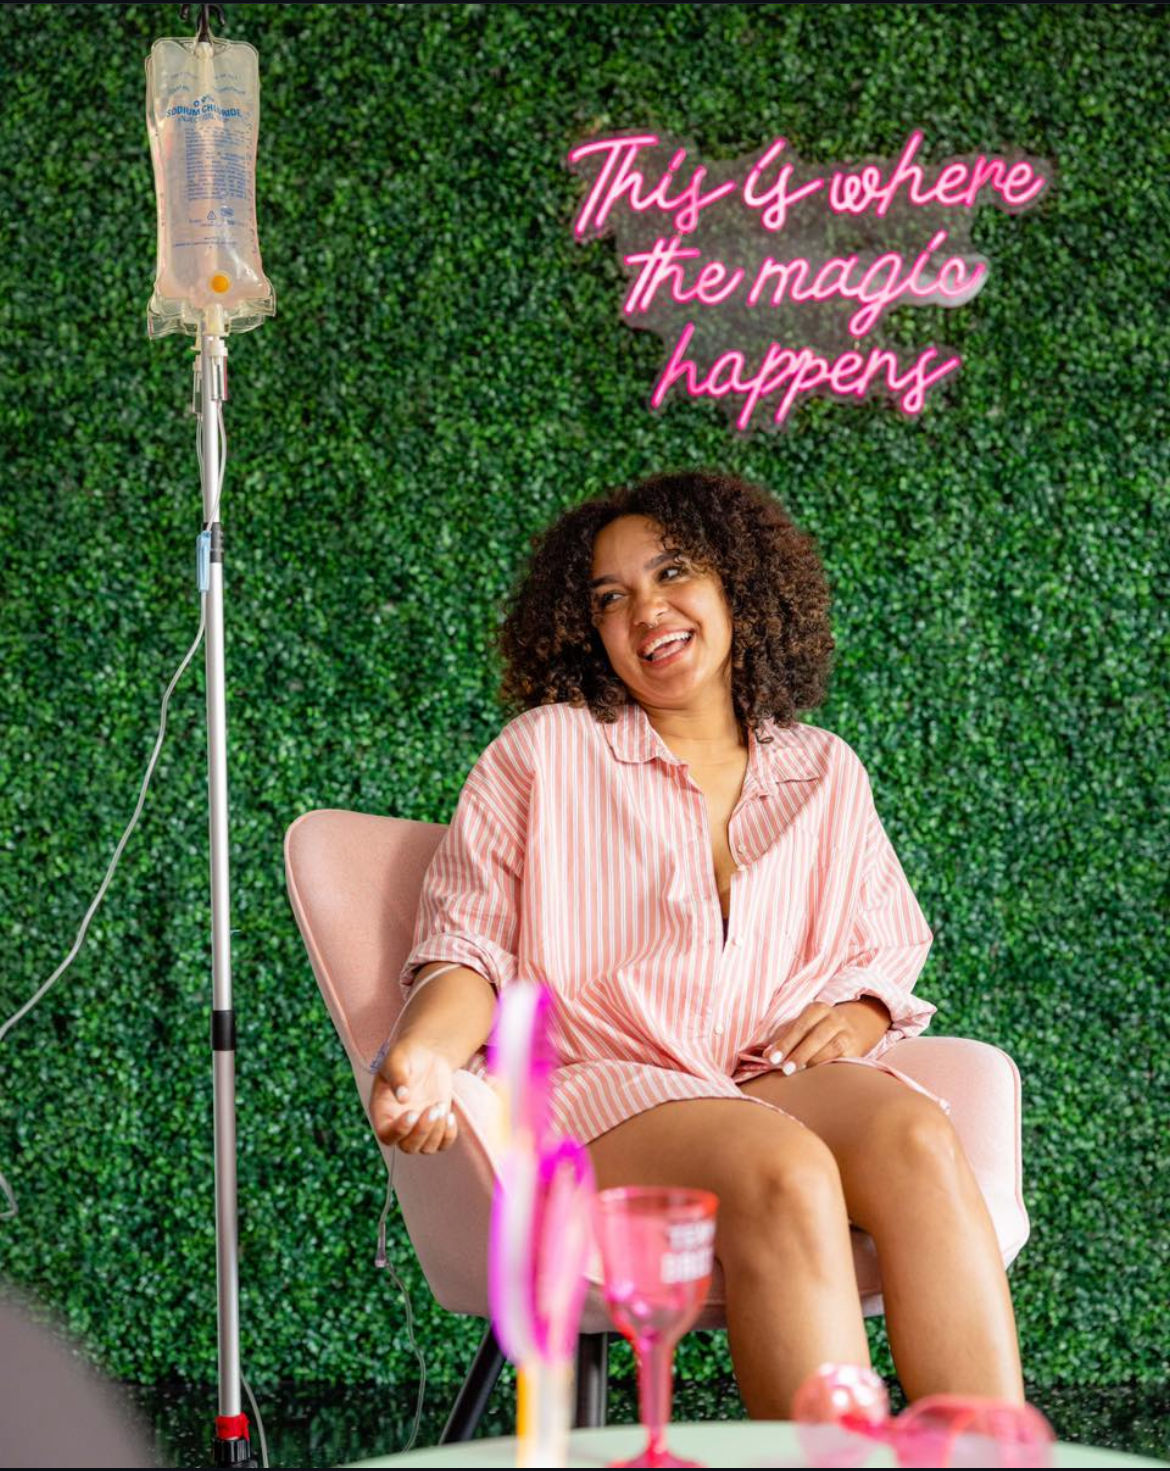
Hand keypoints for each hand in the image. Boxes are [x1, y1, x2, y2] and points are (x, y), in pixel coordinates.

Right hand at [371, 1036, 457, 1153]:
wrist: (427, 1055)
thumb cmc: (407, 1056)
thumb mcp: (398, 1059)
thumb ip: (398, 1076)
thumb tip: (402, 1096)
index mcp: (383, 1111)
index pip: (386, 1135)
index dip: (399, 1131)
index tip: (413, 1113)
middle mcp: (398, 1124)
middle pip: (407, 1147)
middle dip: (422, 1131)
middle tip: (434, 1107)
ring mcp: (418, 1127)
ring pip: (426, 1148)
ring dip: (437, 1131)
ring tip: (441, 1106)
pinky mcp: (435, 1126)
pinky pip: (442, 1144)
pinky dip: (448, 1136)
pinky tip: (451, 1115)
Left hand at [765, 998, 890, 1072]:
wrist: (853, 1029)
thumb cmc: (817, 1030)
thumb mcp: (801, 1027)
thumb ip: (784, 1038)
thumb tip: (766, 1055)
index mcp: (818, 1009)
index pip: (800, 1025)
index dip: (786, 1042)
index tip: (772, 1058)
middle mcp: (834, 1018)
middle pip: (816, 1036)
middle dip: (799, 1054)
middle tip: (785, 1069)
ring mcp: (847, 1033)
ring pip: (831, 1048)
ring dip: (813, 1062)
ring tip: (799, 1073)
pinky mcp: (856, 1049)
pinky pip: (842, 1059)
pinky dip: (828, 1066)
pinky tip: (817, 1075)